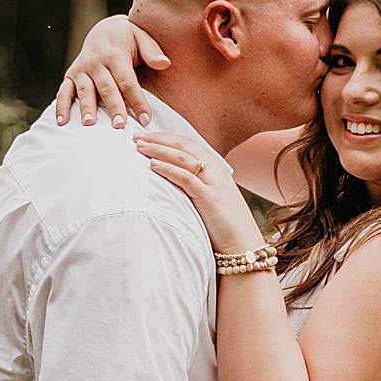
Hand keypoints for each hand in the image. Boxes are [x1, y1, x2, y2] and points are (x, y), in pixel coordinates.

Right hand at [56, 15, 169, 126]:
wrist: (103, 30)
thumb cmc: (127, 38)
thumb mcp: (142, 36)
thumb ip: (152, 51)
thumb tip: (165, 63)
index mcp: (115, 54)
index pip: (128, 81)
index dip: (137, 101)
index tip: (145, 119)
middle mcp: (96, 62)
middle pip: (107, 88)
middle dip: (113, 107)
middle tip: (119, 125)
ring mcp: (82, 69)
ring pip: (85, 91)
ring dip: (86, 108)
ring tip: (89, 124)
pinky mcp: (71, 75)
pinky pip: (64, 91)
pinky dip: (61, 106)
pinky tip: (62, 122)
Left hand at [134, 132, 266, 253]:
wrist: (244, 244)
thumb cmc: (224, 224)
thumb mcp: (211, 197)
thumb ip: (196, 184)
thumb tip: (172, 180)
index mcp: (215, 167)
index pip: (187, 144)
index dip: (165, 137)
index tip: (145, 136)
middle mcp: (215, 170)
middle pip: (183, 145)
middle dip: (158, 139)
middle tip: (136, 136)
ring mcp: (213, 182)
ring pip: (183, 157)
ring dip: (159, 150)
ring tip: (140, 147)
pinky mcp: (209, 197)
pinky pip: (186, 178)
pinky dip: (168, 169)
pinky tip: (153, 165)